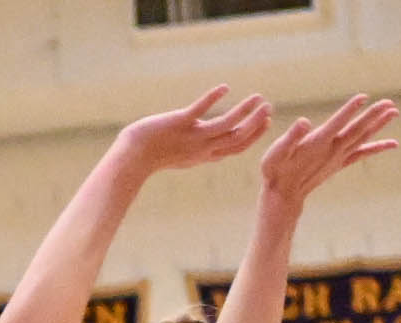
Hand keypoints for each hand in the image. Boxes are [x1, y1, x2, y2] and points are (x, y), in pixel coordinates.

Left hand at [114, 86, 271, 175]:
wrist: (132, 157)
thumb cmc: (153, 156)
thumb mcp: (181, 156)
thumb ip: (198, 152)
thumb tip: (210, 152)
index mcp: (204, 156)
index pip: (235, 148)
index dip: (253, 136)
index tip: (267, 122)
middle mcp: (201, 149)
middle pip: (236, 138)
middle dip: (255, 124)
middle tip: (269, 108)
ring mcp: (191, 136)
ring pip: (225, 126)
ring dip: (243, 112)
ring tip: (258, 97)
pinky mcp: (179, 123)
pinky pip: (200, 110)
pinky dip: (213, 99)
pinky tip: (225, 88)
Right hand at [257, 94, 399, 204]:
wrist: (283, 194)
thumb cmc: (276, 170)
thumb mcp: (277, 152)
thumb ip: (291, 137)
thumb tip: (303, 122)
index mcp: (317, 143)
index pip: (336, 123)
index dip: (349, 110)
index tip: (363, 97)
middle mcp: (332, 150)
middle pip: (356, 130)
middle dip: (373, 116)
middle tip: (390, 103)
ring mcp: (338, 157)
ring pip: (363, 138)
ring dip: (379, 125)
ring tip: (394, 112)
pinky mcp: (340, 163)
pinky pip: (362, 153)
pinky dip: (377, 147)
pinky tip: (392, 143)